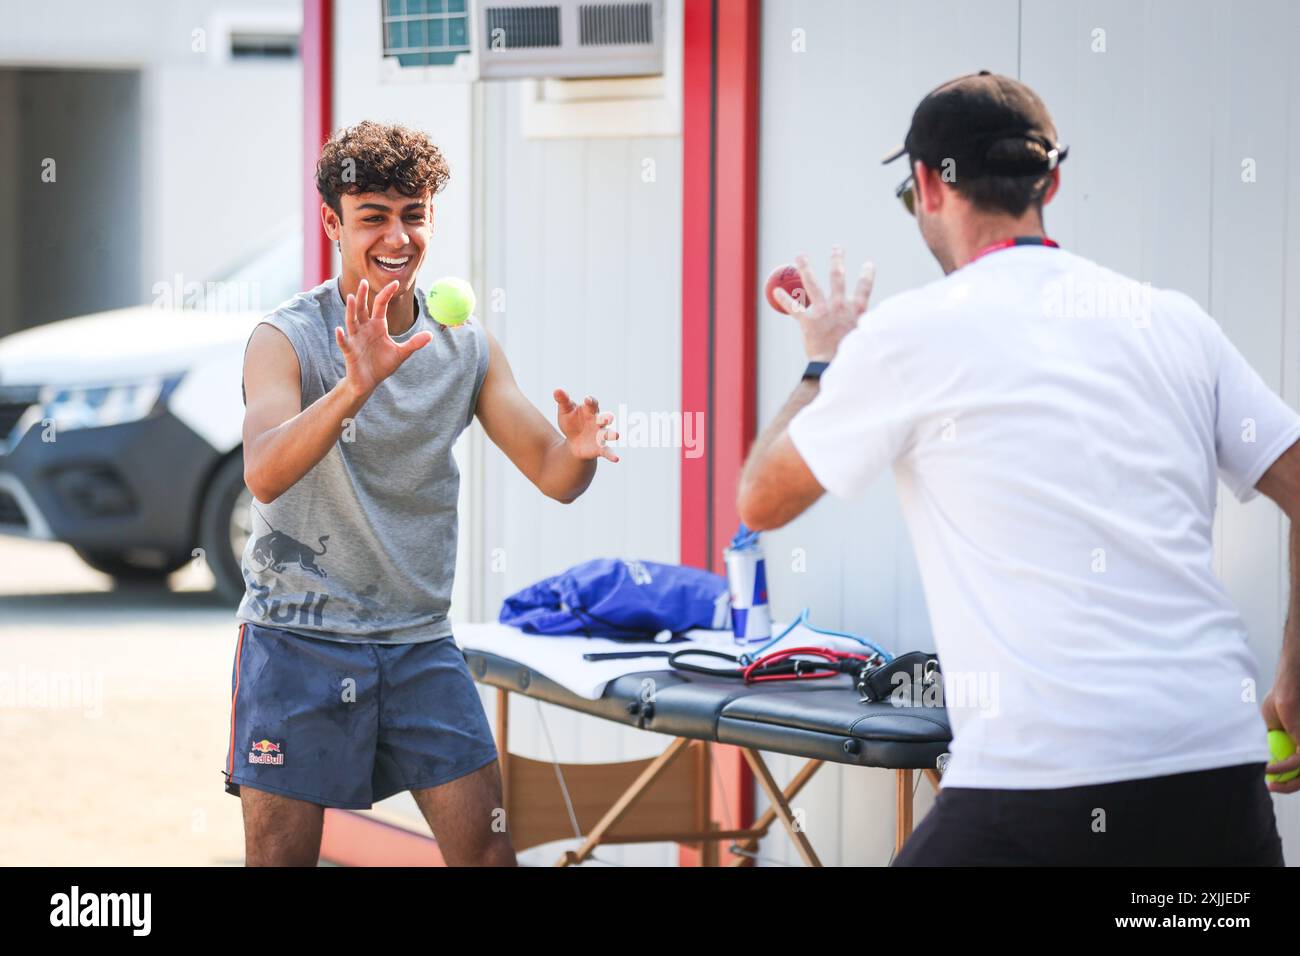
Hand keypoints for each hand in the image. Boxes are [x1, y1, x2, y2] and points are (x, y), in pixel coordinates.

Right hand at [335, 279, 432, 398]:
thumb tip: (430, 335)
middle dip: (363, 295)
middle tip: (364, 281)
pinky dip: (341, 337)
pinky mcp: (349, 351)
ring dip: (351, 310)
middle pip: (363, 308)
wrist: (369, 382)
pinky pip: (344, 343)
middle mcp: (365, 328)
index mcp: (378, 325)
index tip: (395, 283)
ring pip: (351, 321)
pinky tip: (340, 330)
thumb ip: (414, 343)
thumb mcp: (401, 353)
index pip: (381, 305)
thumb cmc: (382, 365)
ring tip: (352, 298)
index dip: (387, 294)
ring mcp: (356, 339)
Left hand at [554, 389, 619, 462]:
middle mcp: (598, 422)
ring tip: (617, 435)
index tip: (587, 400)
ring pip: (608, 434)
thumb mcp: (565, 411)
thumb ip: (563, 400)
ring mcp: (600, 435)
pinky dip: (612, 455)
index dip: (590, 401)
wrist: (573, 442)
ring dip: (612, 434)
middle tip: (607, 418)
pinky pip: (607, 451)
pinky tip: (616, 459)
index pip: (592, 404)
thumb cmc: (571, 422)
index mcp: (589, 411)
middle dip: (605, 418)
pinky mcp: (600, 447)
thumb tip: (557, 390)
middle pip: (604, 418)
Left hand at [773, 247, 875, 362]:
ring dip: (806, 268)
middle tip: (837, 247)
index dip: (867, 274)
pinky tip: (775, 290)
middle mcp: (840, 306)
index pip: (865, 286)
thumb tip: (868, 326)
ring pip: (813, 284)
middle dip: (837, 260)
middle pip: (838, 277)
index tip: (869, 264)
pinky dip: (784, 298)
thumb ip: (863, 326)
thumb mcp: (864, 337)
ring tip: (801, 256)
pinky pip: (794, 307)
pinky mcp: (809, 322)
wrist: (836, 367)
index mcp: (857, 309)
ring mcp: (824, 312)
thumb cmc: (852, 354)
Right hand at [1262, 686, 1299, 793]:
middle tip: (1273, 787)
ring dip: (1288, 784)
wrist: (1289, 685)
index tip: (1272, 782)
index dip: (1289, 777)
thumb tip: (1266, 756)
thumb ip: (1273, 738)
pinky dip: (1281, 768)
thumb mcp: (1273, 723)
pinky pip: (1296, 762)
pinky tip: (1268, 768)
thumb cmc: (1281, 698)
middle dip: (1289, 785)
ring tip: (1271, 784)